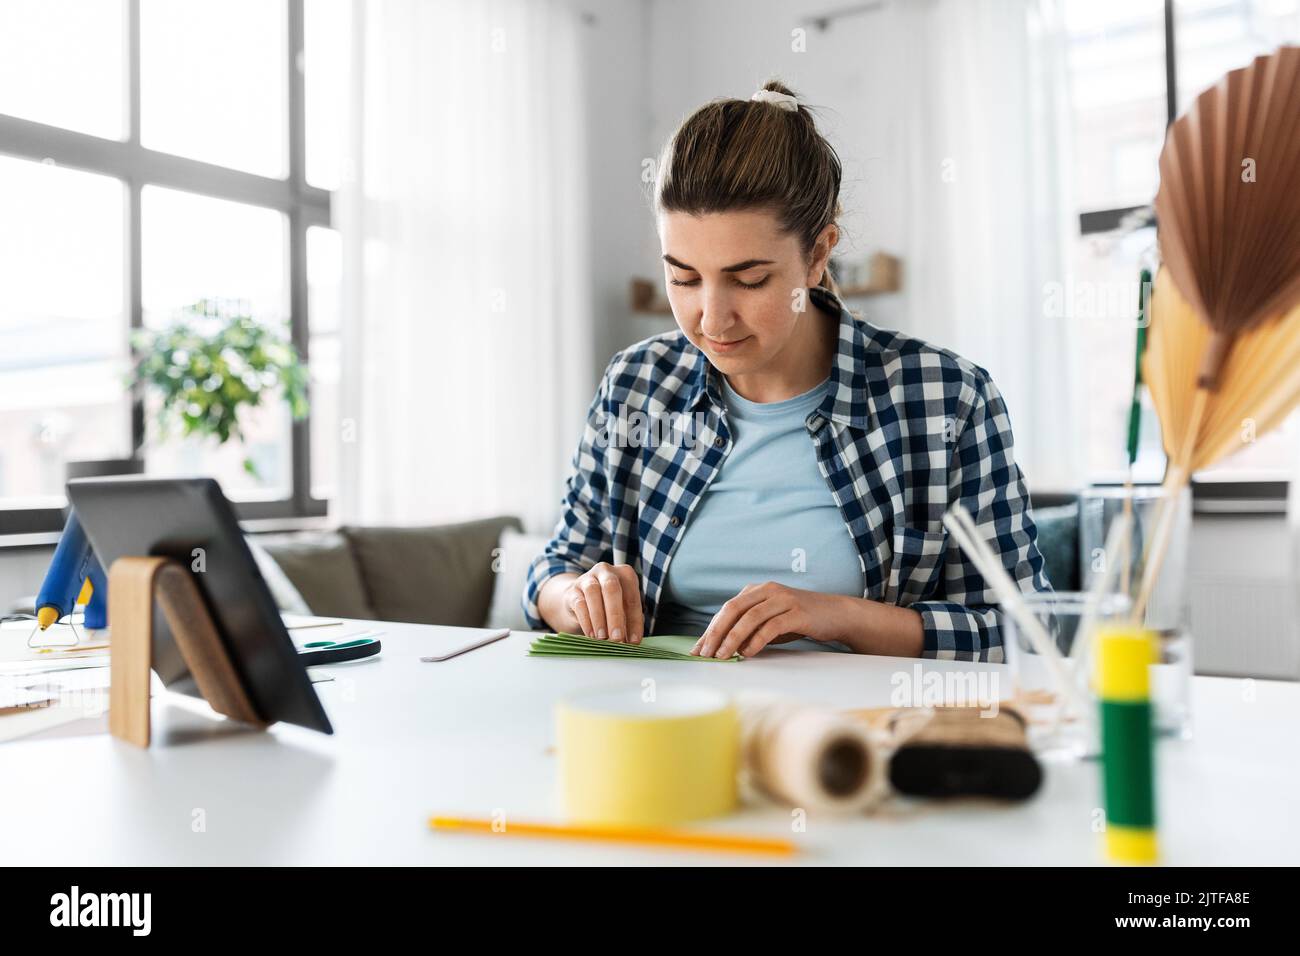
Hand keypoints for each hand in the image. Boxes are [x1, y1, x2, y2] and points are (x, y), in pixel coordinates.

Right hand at [562, 563, 643, 643]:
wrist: (580, 598)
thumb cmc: (608, 605)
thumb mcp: (622, 609)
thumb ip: (628, 622)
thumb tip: (632, 640)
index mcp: (625, 574)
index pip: (632, 598)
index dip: (635, 621)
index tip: (634, 641)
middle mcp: (606, 571)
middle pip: (612, 588)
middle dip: (615, 615)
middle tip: (617, 638)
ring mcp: (587, 578)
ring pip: (593, 592)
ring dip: (599, 618)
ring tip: (602, 637)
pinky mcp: (572, 590)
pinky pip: (579, 603)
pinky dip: (586, 621)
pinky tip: (591, 635)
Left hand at [691, 582, 844, 658]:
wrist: (835, 614)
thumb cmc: (799, 620)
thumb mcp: (770, 621)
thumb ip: (749, 630)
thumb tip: (721, 648)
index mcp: (758, 590)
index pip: (727, 609)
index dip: (711, 629)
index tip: (698, 649)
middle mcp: (768, 590)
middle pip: (734, 609)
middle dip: (716, 633)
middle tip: (706, 654)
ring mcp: (783, 599)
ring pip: (750, 618)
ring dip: (733, 638)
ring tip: (723, 656)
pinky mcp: (798, 612)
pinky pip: (772, 626)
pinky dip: (757, 640)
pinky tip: (748, 653)